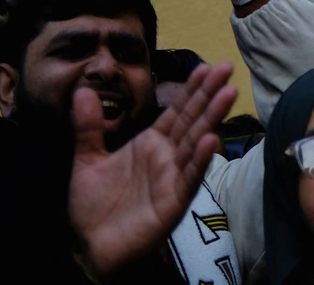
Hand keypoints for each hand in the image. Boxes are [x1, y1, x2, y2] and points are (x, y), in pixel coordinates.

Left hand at [70, 62, 237, 276]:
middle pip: (192, 120)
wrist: (93, 247)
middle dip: (210, 94)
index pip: (176, 111)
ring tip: (228, 94)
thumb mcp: (87, 160)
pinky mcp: (174, 202)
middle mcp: (168, 157)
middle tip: (226, 68)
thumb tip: (85, 90)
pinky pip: (189, 178)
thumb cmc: (96, 206)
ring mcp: (174, 178)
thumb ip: (89, 127)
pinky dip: (200, 160)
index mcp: (151, 143)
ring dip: (213, 119)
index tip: (206, 66)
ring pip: (196, 143)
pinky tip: (211, 141)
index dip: (191, 89)